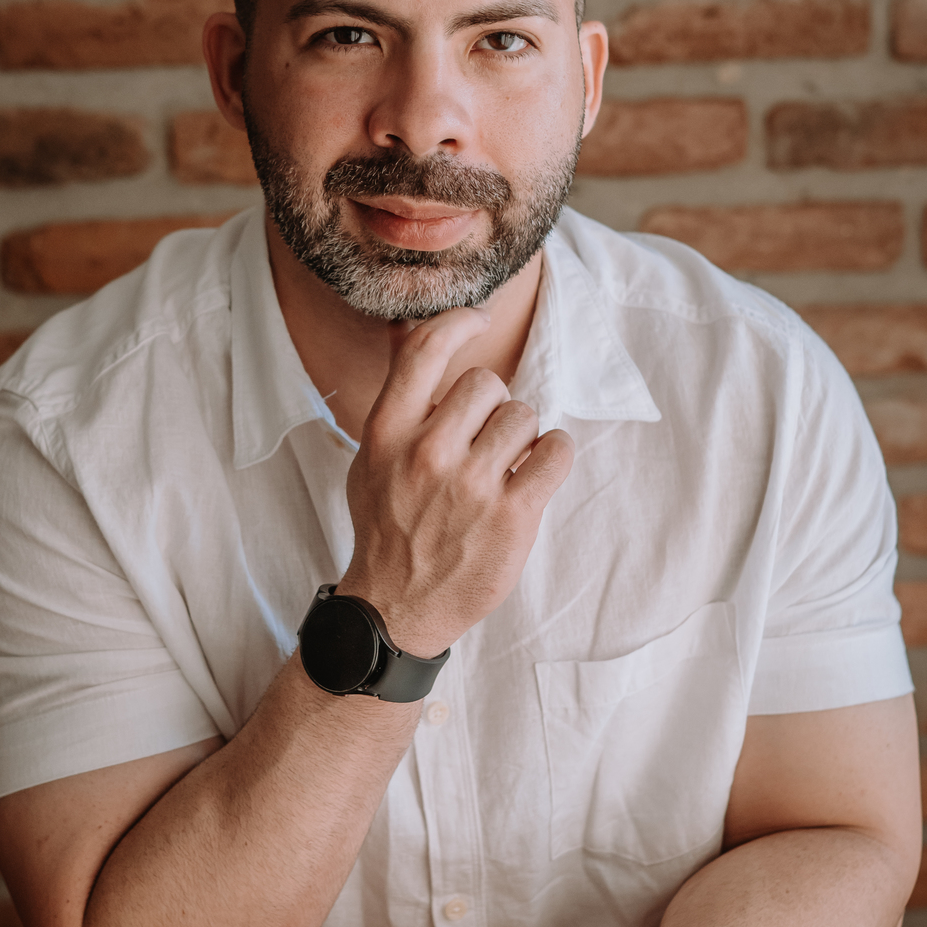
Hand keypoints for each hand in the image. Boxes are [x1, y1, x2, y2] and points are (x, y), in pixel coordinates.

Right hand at [337, 308, 573, 657]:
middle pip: (487, 383)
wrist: (395, 607)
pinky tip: (537, 471)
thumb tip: (417, 334)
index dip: (459, 322)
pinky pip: (557, 452)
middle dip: (492, 407)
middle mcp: (428, 452)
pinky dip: (554, 456)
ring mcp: (472, 485)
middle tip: (483, 442)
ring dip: (522, 438)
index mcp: (388, 432)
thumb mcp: (370, 458)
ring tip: (505, 467)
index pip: (427, 349)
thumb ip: (397, 402)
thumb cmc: (388, 526)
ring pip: (525, 416)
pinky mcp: (513, 516)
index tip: (478, 319)